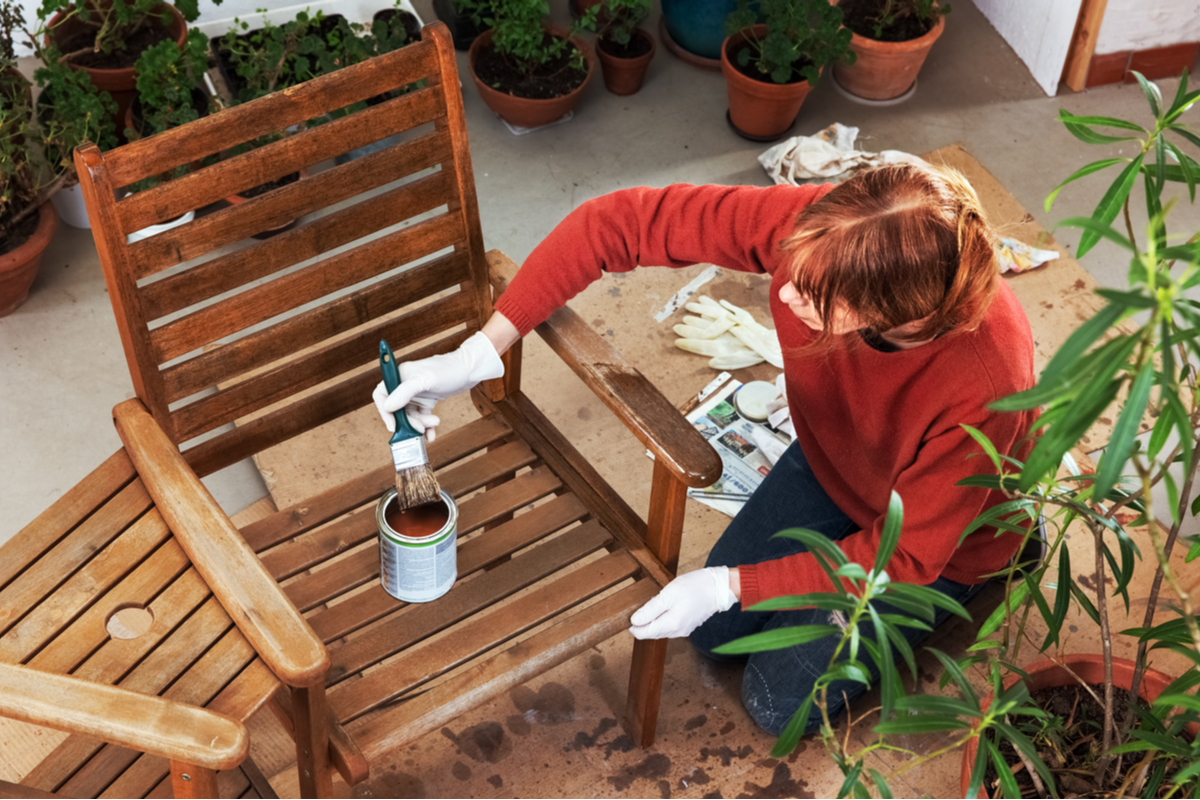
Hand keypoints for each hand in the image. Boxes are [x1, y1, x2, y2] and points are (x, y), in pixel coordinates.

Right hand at [373, 331, 504, 439]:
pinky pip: (421, 417)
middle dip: (408, 421)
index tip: (393, 426)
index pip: (381, 395)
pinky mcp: (427, 400)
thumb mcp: (425, 380)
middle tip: (420, 429)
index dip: (384, 412)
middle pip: (397, 410)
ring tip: (434, 424)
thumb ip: (404, 392)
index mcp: (400, 375)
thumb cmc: (449, 369)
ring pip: (410, 416)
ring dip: (420, 424)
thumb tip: (388, 406)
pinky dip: (426, 426)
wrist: (470, 369)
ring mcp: (416, 394)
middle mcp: (405, 385)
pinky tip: (431, 434)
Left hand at [629, 567, 738, 639]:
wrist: (719, 588)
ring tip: (653, 602)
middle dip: (642, 622)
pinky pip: (668, 626)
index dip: (632, 625)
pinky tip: (664, 605)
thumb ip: (650, 609)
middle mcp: (676, 631)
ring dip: (652, 619)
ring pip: (659, 629)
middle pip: (650, 632)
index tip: (629, 612)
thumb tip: (634, 621)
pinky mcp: (687, 625)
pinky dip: (662, 618)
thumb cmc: (696, 587)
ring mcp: (683, 630)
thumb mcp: (669, 594)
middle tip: (641, 604)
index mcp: (671, 625)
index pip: (642, 633)